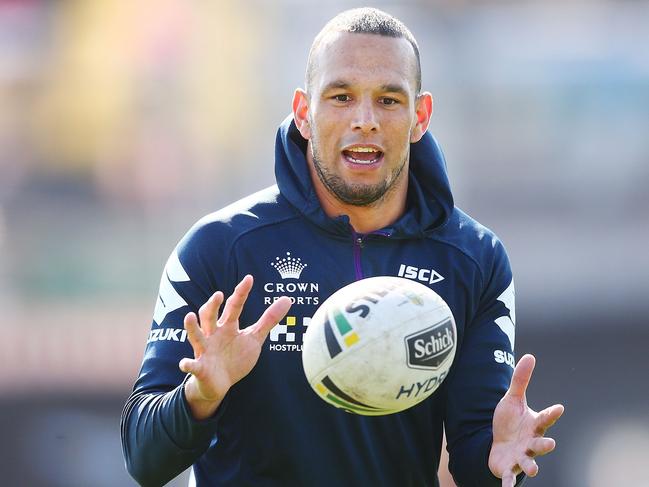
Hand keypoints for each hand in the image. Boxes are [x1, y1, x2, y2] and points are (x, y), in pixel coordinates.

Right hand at [179, 275, 291, 418]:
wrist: (219, 384)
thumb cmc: (235, 357)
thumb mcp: (254, 338)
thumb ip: (268, 320)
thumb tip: (287, 299)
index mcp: (228, 326)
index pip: (234, 306)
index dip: (241, 292)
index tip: (249, 279)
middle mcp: (214, 334)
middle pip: (210, 316)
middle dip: (213, 305)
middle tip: (219, 295)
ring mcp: (205, 350)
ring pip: (196, 335)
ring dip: (192, 327)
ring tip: (190, 316)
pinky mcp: (200, 368)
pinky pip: (192, 365)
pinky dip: (188, 365)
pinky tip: (185, 364)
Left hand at [488, 354, 563, 486]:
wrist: (499, 444)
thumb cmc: (510, 421)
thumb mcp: (513, 399)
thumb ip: (521, 380)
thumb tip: (530, 356)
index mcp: (534, 425)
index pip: (545, 418)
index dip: (552, 413)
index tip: (559, 408)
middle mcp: (531, 442)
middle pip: (541, 444)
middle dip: (545, 445)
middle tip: (550, 444)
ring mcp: (522, 456)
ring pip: (530, 463)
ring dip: (531, 466)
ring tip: (533, 469)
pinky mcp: (510, 467)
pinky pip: (511, 477)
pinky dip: (509, 483)